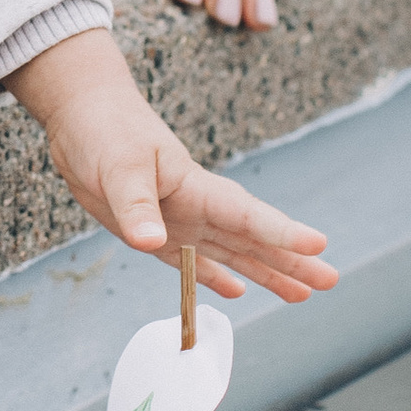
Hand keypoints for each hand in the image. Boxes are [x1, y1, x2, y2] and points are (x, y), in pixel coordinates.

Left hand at [3, 26, 335, 301]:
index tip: (318, 245)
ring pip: (233, 252)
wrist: (80, 116)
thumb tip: (151, 242)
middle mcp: (196, 206)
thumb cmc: (104, 129)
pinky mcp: (156, 231)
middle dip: (291, 259)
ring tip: (301, 295)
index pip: (245, 214)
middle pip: (253, 238)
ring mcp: (179, 219)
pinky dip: (217, 276)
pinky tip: (240, 290)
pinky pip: (194, 260)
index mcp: (195, 186)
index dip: (281, 233)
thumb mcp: (117, 166)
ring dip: (267, 272)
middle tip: (330, 280)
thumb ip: (136, 206)